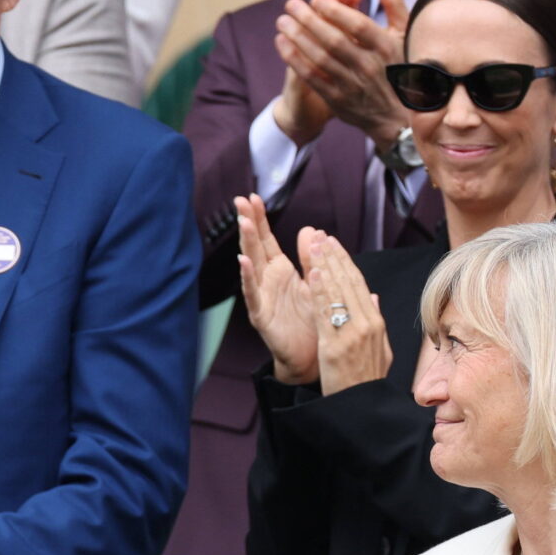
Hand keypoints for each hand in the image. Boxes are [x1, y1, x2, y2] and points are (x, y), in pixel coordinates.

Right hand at [236, 194, 317, 384]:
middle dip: (249, 223)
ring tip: (243, 222)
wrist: (313, 357)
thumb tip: (311, 229)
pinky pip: (253, 295)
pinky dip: (248, 278)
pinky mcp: (262, 316)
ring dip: (247, 243)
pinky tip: (244, 262)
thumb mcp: (315, 283)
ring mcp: (262, 298)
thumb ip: (310, 258)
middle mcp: (268, 282)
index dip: (260, 219)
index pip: (267, 240)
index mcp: (281, 272)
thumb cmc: (312, 322)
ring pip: (252, 266)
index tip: (253, 197)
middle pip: (256, 247)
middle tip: (240, 200)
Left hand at [275, 0, 408, 149]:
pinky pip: (312, 77)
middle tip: (290, 5)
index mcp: (386, 47)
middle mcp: (370, 66)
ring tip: (282, 22)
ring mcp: (352, 84)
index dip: (335, 10)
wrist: (397, 118)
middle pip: (333, 39)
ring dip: (297, 37)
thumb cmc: (400, 69)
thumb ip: (394, 5)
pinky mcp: (337, 99)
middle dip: (309, 20)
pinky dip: (294, 59)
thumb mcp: (404, 36)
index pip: (358, 25)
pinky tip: (282, 44)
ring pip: (319, 58)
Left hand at [304, 231, 391, 394]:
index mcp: (376, 324)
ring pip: (338, 293)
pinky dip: (320, 292)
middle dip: (334, 257)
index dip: (345, 261)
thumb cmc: (364, 381)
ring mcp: (352, 335)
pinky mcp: (335, 346)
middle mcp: (367, 324)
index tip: (333, 244)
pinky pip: (327, 314)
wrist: (360, 408)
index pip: (359, 284)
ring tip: (313, 245)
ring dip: (324, 266)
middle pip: (349, 283)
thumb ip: (374, 320)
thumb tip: (372, 296)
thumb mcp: (378, 350)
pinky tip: (313, 274)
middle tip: (320, 236)